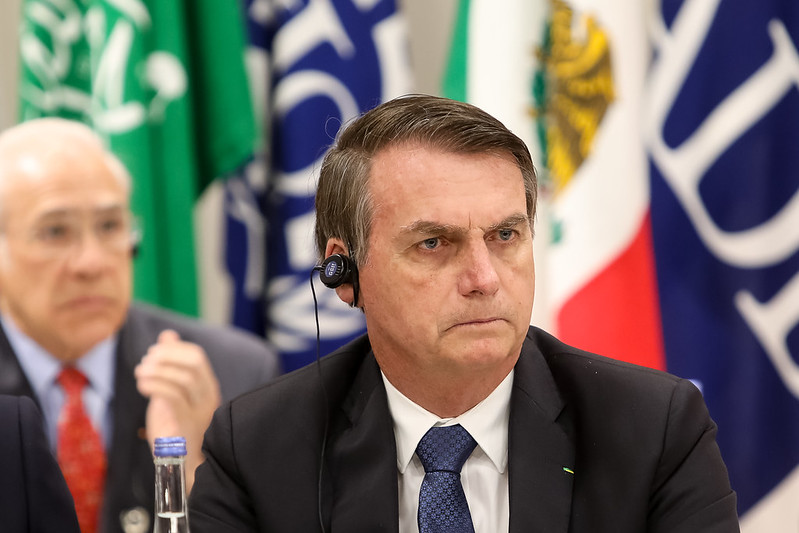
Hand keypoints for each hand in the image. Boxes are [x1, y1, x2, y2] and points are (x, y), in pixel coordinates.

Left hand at [134, 330, 220, 491]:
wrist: (180, 465)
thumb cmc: (175, 426)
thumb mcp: (172, 391)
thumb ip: (171, 365)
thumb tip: (168, 335)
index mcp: (207, 387)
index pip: (197, 356)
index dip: (173, 349)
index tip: (152, 352)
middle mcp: (209, 396)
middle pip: (194, 363)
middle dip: (166, 356)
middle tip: (145, 361)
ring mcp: (201, 410)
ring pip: (185, 378)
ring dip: (158, 370)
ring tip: (139, 373)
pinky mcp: (188, 424)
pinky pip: (175, 398)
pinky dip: (156, 386)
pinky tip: (142, 385)